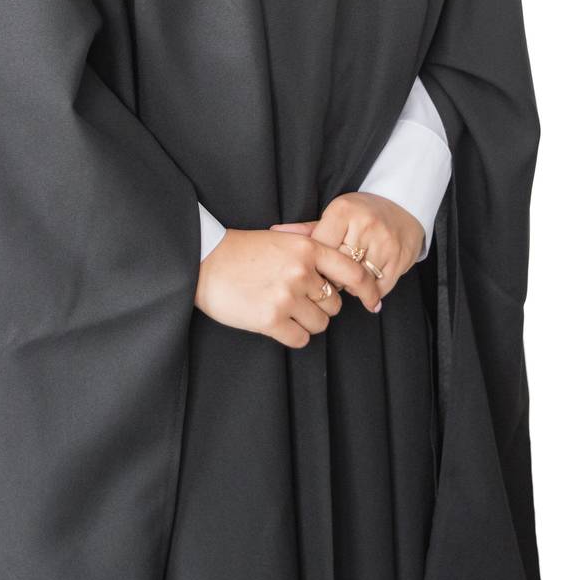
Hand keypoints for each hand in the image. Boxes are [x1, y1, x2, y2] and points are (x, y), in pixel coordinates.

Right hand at [193, 225, 383, 347]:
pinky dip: (292, 335)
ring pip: (320, 323)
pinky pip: (300, 339)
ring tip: (284, 308)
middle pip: (335, 302)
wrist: (205, 261)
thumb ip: (311, 253)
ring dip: (307, 321)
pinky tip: (277, 322)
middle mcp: (301, 272)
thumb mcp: (282, 240)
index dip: (368, 290)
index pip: (353, 271)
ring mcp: (287, 296)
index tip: (373, 302)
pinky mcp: (271, 320)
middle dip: (321, 304)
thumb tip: (343, 274)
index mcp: (307, 248)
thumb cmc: (243, 251)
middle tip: (298, 298)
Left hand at [270, 191, 423, 307]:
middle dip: (333, 277)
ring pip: (358, 281)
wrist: (404, 205)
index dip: (316, 263)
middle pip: (338, 268)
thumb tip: (274, 232)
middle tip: (333, 274)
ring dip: (352, 286)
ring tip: (351, 277)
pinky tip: (369, 285)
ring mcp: (384, 242)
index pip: (320, 250)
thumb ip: (307, 229)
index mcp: (344, 211)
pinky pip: (379, 287)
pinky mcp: (399, 258)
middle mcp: (365, 225)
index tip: (317, 266)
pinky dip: (371, 291)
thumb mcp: (336, 215)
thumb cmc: (362, 212)